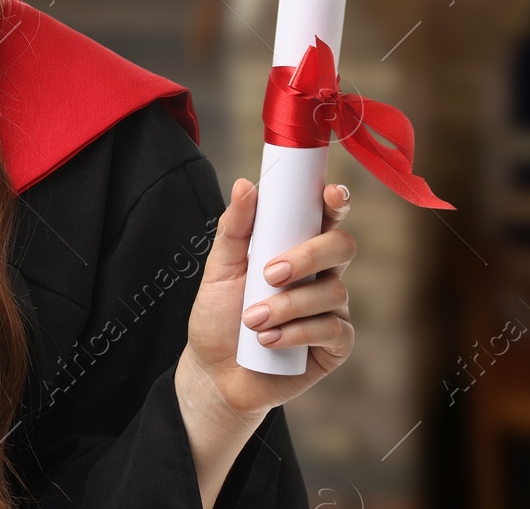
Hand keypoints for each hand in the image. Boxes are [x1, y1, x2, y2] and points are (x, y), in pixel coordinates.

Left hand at [178, 179, 356, 426]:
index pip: (323, 218)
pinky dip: (296, 333)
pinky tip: (268, 341)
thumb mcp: (219, 268)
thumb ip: (234, 228)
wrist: (215, 371)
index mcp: (294, 249)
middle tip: (268, 274)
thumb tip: (245, 185)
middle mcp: (319, 275)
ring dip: (286, 306)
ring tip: (252, 321)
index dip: (334, 202)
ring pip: (332, 291)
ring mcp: (330, 309)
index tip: (331, 194)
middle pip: (340, 247)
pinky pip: (332, 329)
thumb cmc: (219, 316)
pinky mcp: (335, 345)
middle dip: (307, 256)